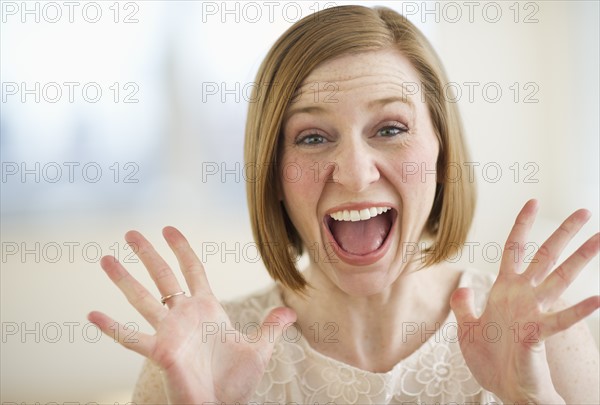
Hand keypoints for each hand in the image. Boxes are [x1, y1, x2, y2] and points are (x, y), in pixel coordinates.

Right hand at [88, 227, 295, 403]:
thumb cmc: (237, 383)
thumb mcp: (259, 350)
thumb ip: (271, 327)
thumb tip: (292, 311)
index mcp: (207, 309)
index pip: (193, 270)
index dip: (182, 249)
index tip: (169, 229)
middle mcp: (185, 315)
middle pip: (163, 276)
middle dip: (148, 254)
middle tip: (131, 233)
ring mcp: (170, 332)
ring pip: (143, 299)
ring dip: (124, 279)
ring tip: (105, 259)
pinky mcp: (161, 352)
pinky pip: (132, 338)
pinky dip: (112, 328)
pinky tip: (92, 315)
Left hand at [450, 199, 598, 403]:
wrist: (503, 390)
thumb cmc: (489, 361)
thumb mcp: (467, 329)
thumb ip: (463, 306)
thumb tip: (463, 286)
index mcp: (503, 291)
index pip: (514, 250)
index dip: (522, 226)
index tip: (533, 202)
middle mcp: (522, 296)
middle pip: (544, 257)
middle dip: (563, 234)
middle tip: (584, 211)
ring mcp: (533, 313)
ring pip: (559, 279)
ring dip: (579, 260)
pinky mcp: (538, 334)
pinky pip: (561, 320)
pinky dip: (578, 311)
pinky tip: (598, 298)